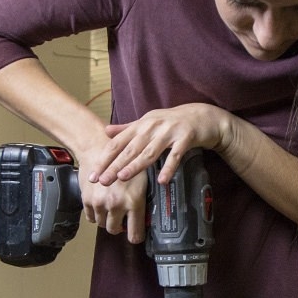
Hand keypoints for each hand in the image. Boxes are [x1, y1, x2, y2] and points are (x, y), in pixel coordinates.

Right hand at [78, 161, 147, 242]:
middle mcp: (116, 204)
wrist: (98, 148)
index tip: (136, 234)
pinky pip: (91, 218)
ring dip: (107, 219)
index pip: (135, 234)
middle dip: (119, 226)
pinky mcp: (87, 200)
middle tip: (122, 218)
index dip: (136, 236)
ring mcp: (100, 203)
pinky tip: (101, 204)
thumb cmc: (124, 160)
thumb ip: (144, 198)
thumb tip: (149, 217)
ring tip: (111, 208)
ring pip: (103, 224)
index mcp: (134, 201)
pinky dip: (96, 214)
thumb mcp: (142, 178)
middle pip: (115, 230)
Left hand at [88, 104, 230, 184]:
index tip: (93, 174)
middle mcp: (153, 126)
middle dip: (115, 165)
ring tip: (123, 178)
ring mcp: (170, 132)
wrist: (204, 116)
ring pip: (150, 152)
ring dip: (136, 165)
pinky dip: (169, 167)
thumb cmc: (173, 122)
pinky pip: (176, 155)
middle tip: (102, 181)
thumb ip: (127, 128)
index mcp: (142, 124)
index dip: (105, 158)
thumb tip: (105, 130)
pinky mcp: (186, 138)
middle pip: (131, 149)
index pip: (118, 142)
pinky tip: (162, 180)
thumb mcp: (149, 122)